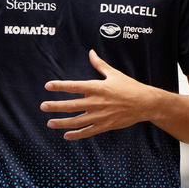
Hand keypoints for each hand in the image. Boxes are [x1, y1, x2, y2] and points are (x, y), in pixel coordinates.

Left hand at [41, 50, 155, 139]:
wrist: (145, 103)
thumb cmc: (130, 87)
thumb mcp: (114, 74)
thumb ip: (99, 65)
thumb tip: (91, 52)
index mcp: (98, 87)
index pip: (75, 86)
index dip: (60, 86)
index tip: (48, 86)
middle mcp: (97, 102)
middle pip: (72, 105)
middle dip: (56, 106)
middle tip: (43, 106)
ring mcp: (100, 115)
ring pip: (77, 121)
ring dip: (62, 122)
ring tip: (50, 123)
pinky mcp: (105, 125)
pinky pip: (88, 132)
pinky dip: (76, 134)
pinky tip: (66, 135)